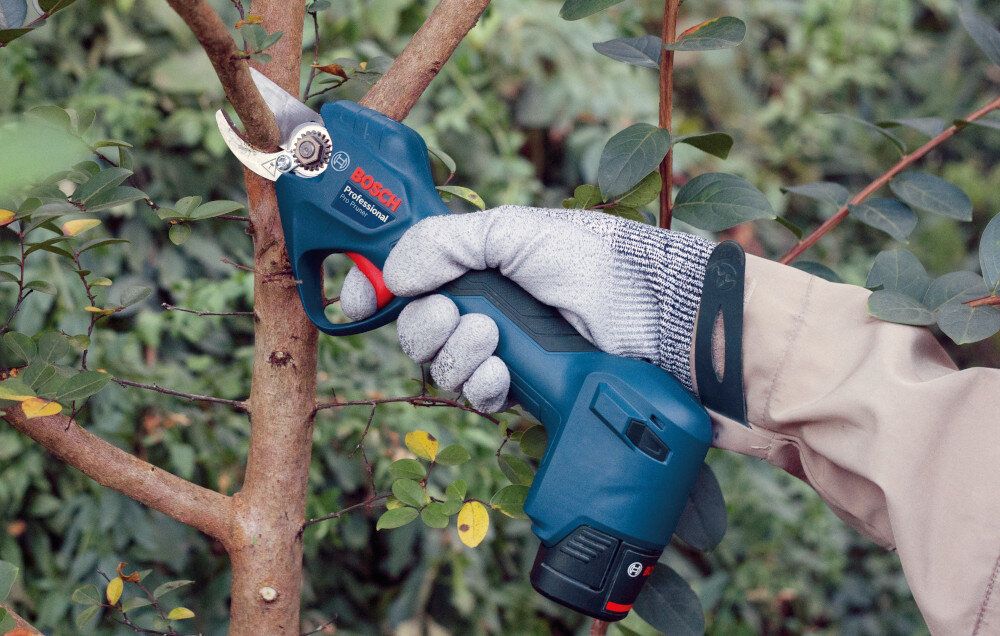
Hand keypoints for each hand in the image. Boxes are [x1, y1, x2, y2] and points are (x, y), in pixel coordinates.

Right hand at [340, 205, 714, 410]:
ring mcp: (501, 352)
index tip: (356, 302)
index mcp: (477, 266)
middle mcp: (483, 309)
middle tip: (455, 314)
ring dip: (458, 355)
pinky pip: (476, 398)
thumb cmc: (594, 262)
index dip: (376, 291)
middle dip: (426, 325)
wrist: (653, 317)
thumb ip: (446, 242)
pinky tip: (505, 373)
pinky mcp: (522, 390)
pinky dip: (483, 386)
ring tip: (494, 339)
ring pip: (440, 368)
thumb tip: (389, 273)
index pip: (408, 280)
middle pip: (416, 330)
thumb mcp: (514, 232)